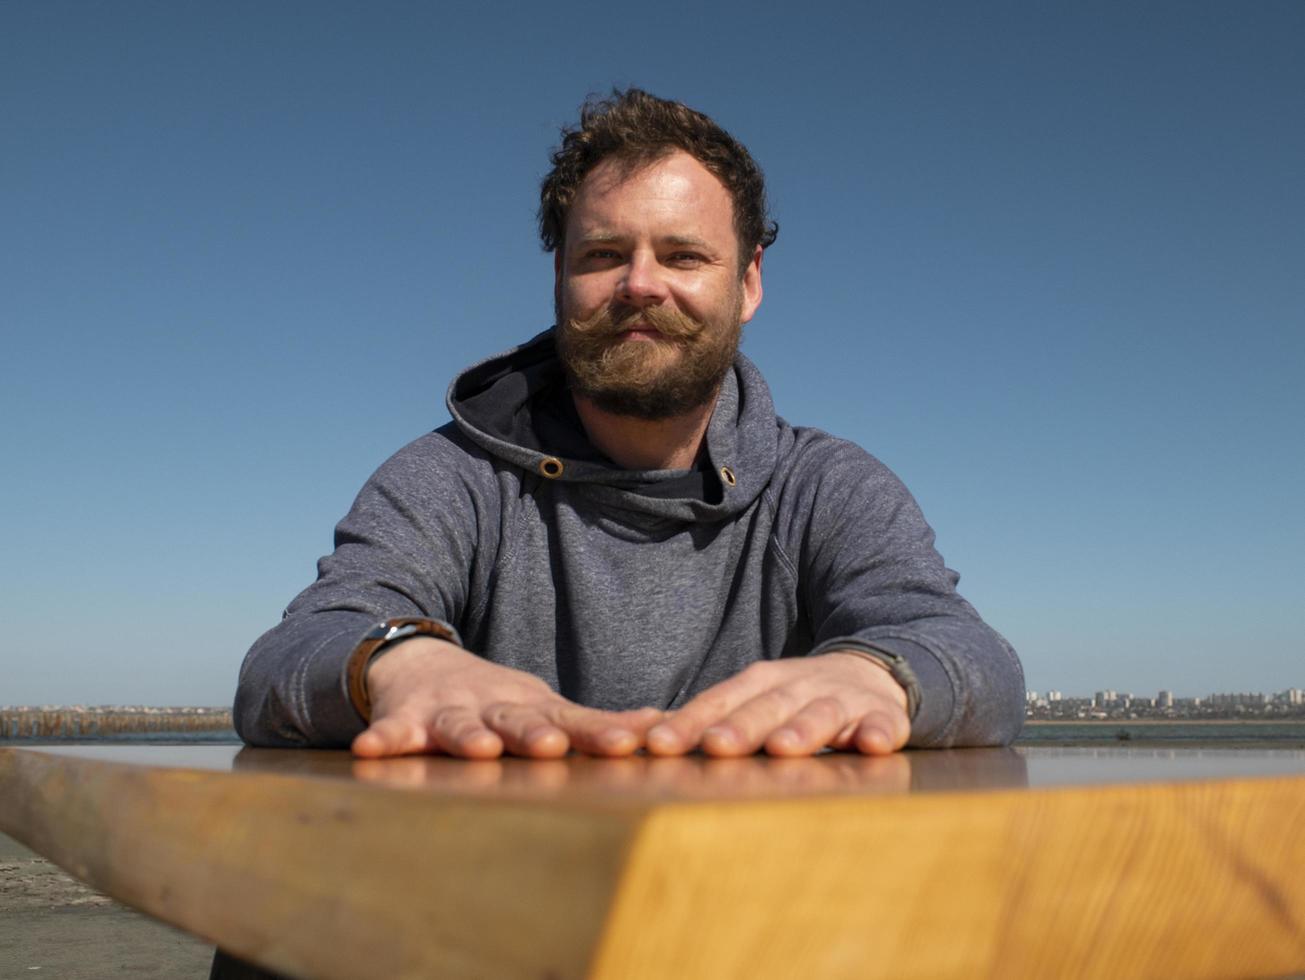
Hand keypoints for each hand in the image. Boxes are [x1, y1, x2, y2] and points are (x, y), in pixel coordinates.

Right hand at [351, 638, 662, 759]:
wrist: (417, 661)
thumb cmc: (494, 698)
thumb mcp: (546, 706)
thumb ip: (597, 724)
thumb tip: (664, 726)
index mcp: (533, 709)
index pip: (574, 723)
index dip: (600, 733)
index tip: (630, 744)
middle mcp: (494, 707)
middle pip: (518, 720)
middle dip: (534, 733)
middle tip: (553, 745)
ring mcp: (448, 711)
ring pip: (459, 726)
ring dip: (468, 736)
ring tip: (478, 748)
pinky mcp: (404, 719)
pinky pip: (392, 732)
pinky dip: (384, 739)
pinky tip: (371, 751)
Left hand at [645, 653, 909, 757]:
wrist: (873, 676)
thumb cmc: (795, 701)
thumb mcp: (752, 702)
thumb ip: (707, 722)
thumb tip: (638, 743)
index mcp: (757, 684)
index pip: (717, 703)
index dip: (689, 723)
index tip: (659, 745)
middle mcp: (795, 687)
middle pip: (764, 707)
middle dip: (740, 727)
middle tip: (716, 747)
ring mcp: (840, 699)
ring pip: (819, 713)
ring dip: (803, 729)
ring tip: (785, 747)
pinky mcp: (881, 715)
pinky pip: (882, 724)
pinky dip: (877, 731)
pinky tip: (871, 744)